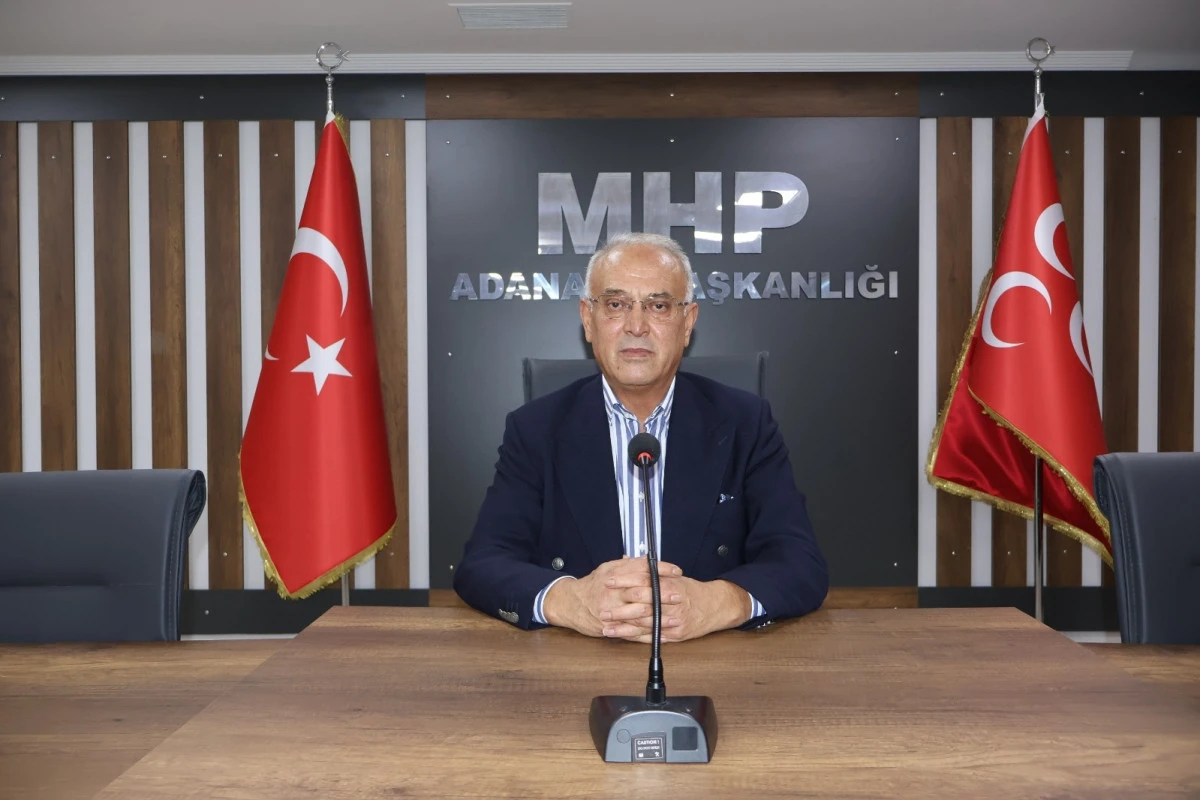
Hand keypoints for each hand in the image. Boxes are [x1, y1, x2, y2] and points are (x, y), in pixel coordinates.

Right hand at [542, 557, 681, 637]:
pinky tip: (662, 636)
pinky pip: (632, 633)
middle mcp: (613, 591)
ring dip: (658, 618)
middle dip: (662, 594)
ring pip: (638, 615)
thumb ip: (628, 565)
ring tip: (675, 619)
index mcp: (614, 574)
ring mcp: (612, 610)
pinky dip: (648, 635)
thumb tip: (649, 560)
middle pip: (642, 591)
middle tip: (678, 596)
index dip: (661, 570)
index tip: (676, 572)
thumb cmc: (593, 585)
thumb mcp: (608, 569)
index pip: (642, 569)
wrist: (570, 603)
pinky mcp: (610, 626)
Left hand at [599, 576, 752, 642]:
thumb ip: (651, 571)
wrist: (716, 606)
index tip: (608, 581)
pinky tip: (624, 637)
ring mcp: (673, 620)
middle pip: (641, 605)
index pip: (642, 581)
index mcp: (669, 585)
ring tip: (606, 628)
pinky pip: (653, 637)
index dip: (624, 581)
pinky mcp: (675, 634)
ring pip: (644, 624)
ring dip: (624, 628)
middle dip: (619, 608)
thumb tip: (627, 561)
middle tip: (601, 609)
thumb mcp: (673, 576)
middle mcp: (671, 603)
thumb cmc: (691, 590)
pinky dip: (637, 638)